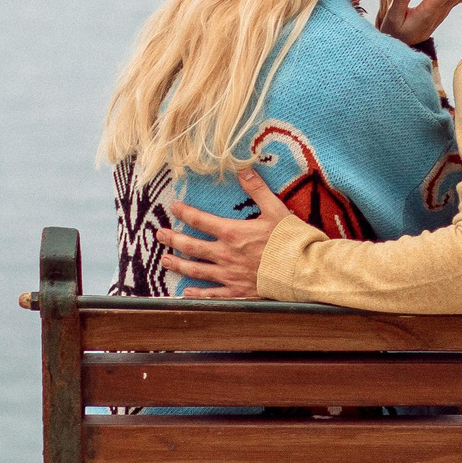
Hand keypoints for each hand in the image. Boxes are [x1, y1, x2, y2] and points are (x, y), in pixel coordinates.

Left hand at [156, 169, 291, 298]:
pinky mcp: (237, 292)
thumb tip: (243, 168)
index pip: (200, 220)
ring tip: (164, 260)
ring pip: (196, 270)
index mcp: (232, 232)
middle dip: (173, 239)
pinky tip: (186, 292)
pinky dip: (198, 293)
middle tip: (159, 234)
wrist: (302, 271)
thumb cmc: (290, 240)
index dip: (184, 213)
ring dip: (178, 264)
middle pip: (191, 246)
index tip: (173, 208)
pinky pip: (212, 294)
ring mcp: (229, 275)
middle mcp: (225, 254)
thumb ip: (257, 189)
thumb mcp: (275, 208)